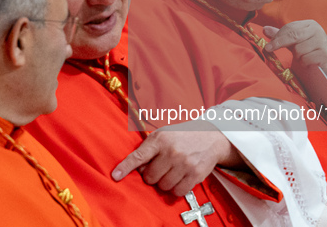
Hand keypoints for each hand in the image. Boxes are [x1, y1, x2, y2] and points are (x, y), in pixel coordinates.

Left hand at [111, 120, 243, 196]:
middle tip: (160, 167)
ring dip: (164, 182)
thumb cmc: (182, 136)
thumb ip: (148, 149)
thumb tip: (137, 169)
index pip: (138, 156)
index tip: (115, 176)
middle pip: (149, 177)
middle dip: (152, 175)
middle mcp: (171, 151)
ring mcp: (184, 163)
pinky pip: (177, 192)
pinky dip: (176, 188)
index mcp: (160, 139)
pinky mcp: (195, 174)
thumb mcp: (163, 134)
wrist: (210, 135)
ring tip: (172, 170)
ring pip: (163, 186)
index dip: (125, 167)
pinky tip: (180, 177)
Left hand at [263, 20, 326, 89]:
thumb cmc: (310, 53)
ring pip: (299, 49)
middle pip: (293, 35)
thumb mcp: (294, 43)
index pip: (289, 28)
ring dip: (298, 57)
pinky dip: (305, 63)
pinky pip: (306, 59)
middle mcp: (317, 30)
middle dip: (279, 43)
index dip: (276, 37)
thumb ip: (281, 36)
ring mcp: (323, 42)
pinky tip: (309, 63)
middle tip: (269, 49)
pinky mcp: (325, 55)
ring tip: (303, 58)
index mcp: (309, 25)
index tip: (268, 45)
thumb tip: (265, 29)